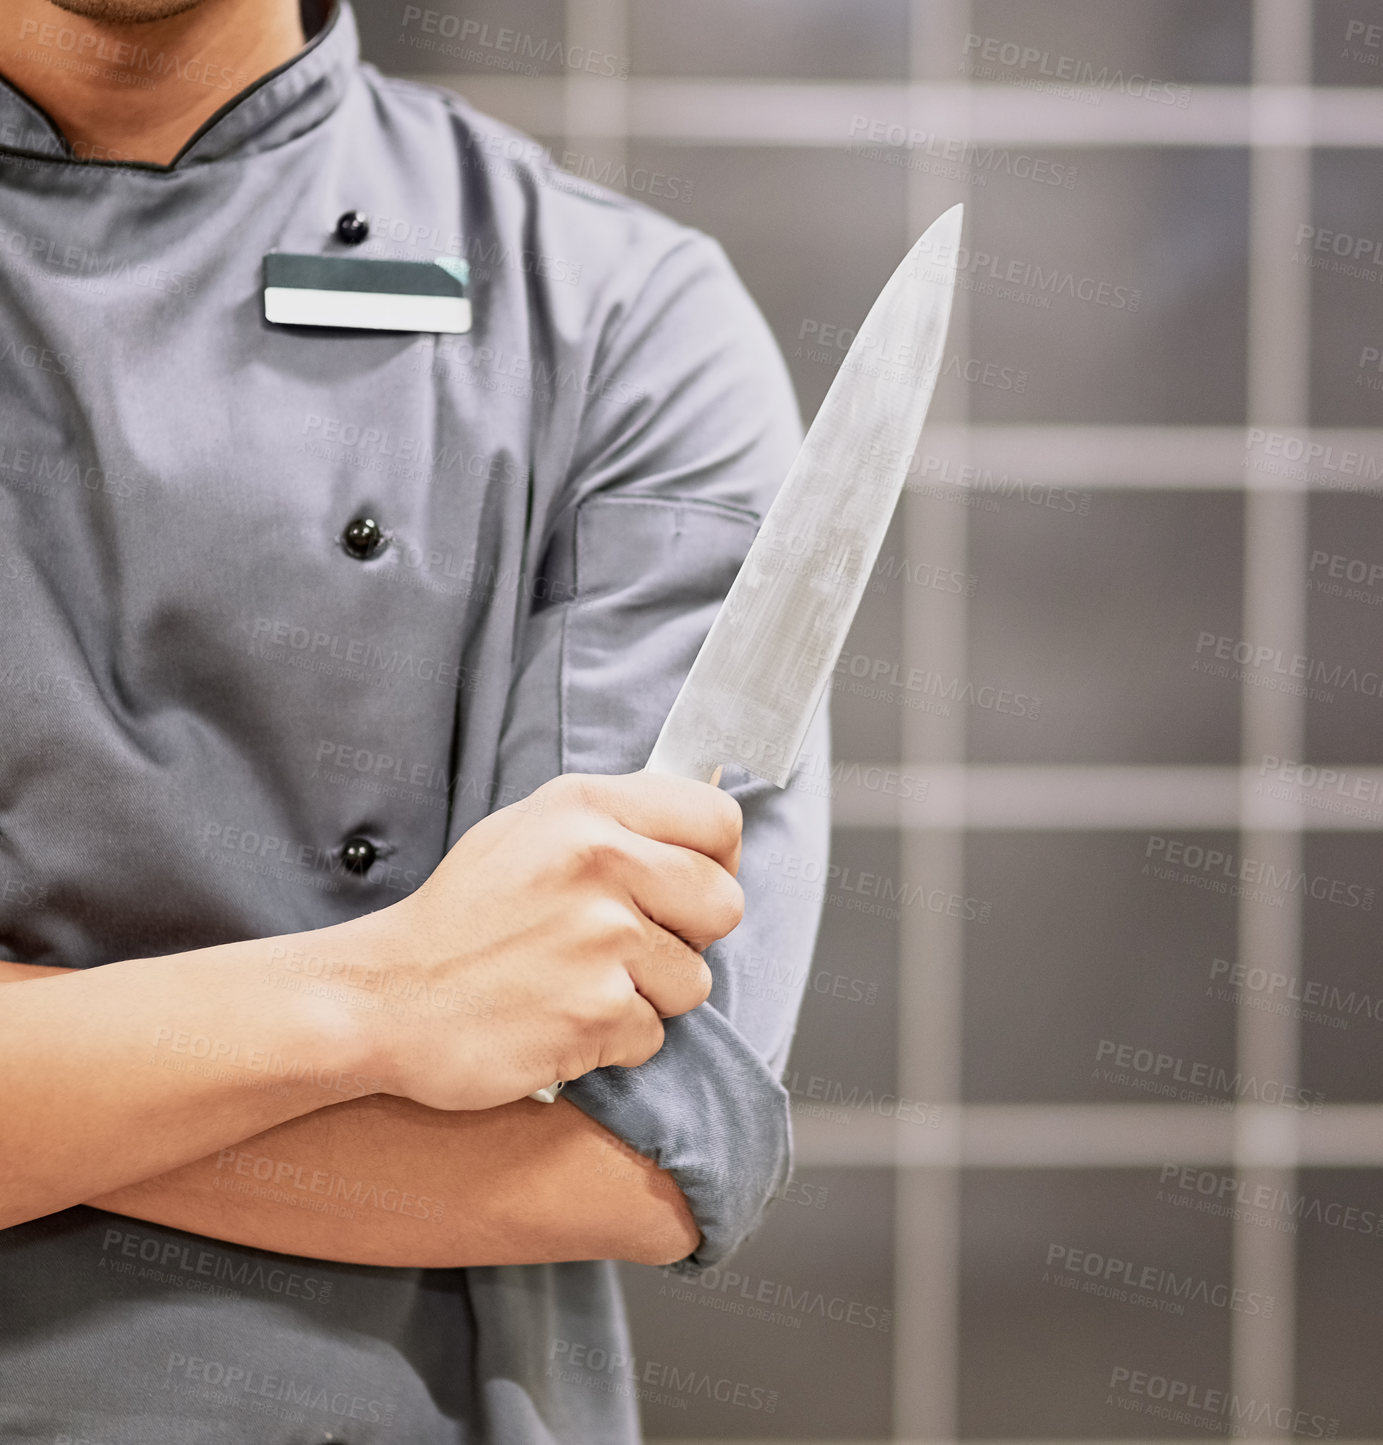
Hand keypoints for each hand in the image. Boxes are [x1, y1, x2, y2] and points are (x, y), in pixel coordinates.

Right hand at [360, 771, 743, 1109]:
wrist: (385, 995)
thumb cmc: (460, 918)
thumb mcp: (529, 831)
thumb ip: (612, 823)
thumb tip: (697, 837)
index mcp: (586, 808)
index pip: (718, 820)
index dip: (717, 860)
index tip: (688, 885)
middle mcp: (600, 862)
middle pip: (723, 904)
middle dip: (689, 936)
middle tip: (630, 948)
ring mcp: (601, 938)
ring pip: (694, 980)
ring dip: (648, 995)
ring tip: (579, 983)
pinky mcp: (596, 1011)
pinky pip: (653, 1035)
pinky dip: (615, 1041)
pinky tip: (562, 1018)